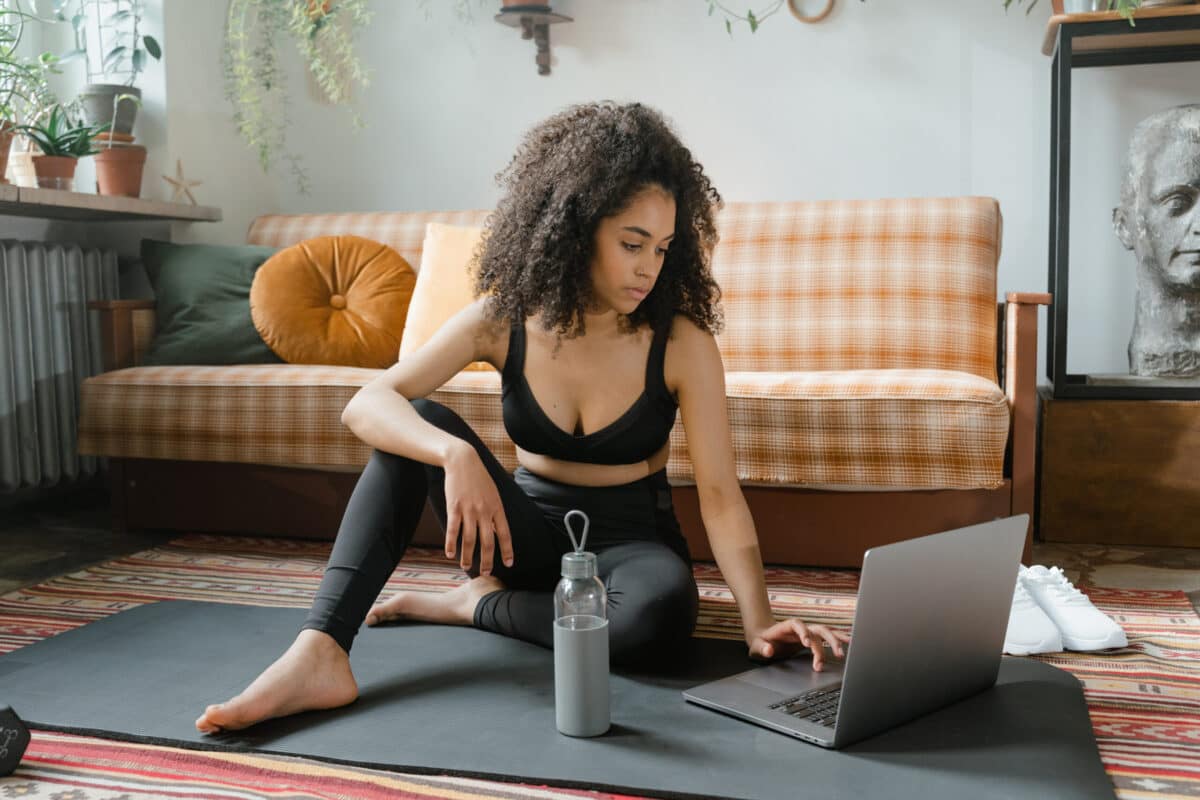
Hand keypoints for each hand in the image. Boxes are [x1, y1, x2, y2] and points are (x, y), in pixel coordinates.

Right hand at [442, 442, 513, 574]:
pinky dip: (451, 544)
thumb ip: (495, 511)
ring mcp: (469, 510)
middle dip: (487, 560)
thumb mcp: (493, 493)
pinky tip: (450, 554)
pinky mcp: (454, 507)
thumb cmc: (479, 478)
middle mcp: (485, 511)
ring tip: (465, 566)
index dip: (507, 550)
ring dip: (467, 556)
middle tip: (485, 573)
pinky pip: (453, 530)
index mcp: (497, 508)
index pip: (504, 534)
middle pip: (487, 542)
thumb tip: (498, 529)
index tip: (509, 564)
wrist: (463, 461)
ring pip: (469, 540)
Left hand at [746, 619, 850, 671]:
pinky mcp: (812, 639)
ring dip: (836, 641)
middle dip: (828, 640)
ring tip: (845, 652)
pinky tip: (850, 642)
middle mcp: (801, 628)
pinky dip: (839, 639)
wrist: (764, 638)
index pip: (798, 625)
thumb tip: (769, 650)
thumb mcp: (757, 646)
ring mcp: (808, 632)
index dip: (803, 632)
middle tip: (836, 654)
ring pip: (826, 633)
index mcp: (787, 627)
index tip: (807, 643)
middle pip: (817, 629)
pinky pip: (828, 638)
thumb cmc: (761, 642)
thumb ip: (762, 648)